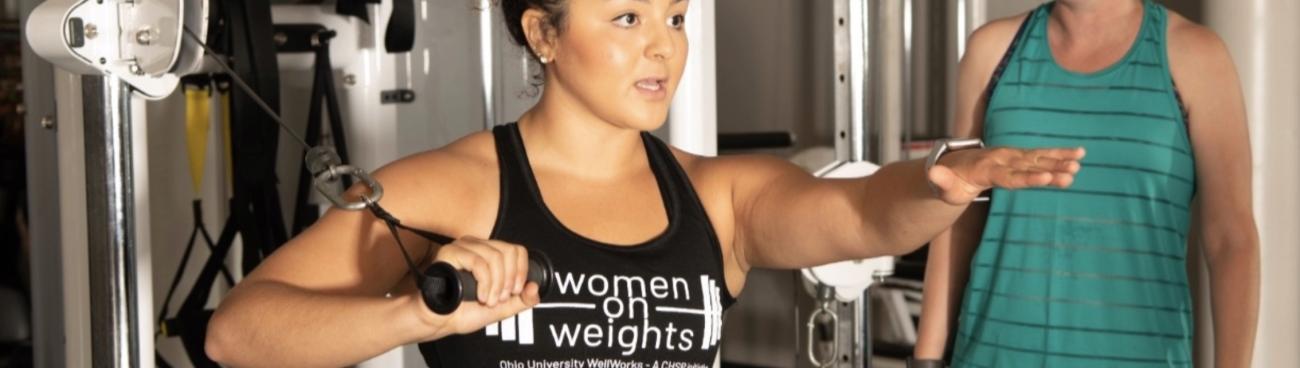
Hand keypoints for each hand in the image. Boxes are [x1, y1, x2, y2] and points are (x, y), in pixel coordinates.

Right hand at [410, 236, 540, 338]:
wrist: (438, 321)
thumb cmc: (462, 312)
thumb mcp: (500, 308)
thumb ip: (520, 300)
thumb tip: (535, 288)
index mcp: (488, 254)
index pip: (516, 250)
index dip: (521, 271)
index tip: (516, 291)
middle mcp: (476, 246)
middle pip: (508, 251)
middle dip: (509, 280)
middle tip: (501, 298)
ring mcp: (462, 247)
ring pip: (495, 257)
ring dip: (496, 284)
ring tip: (488, 300)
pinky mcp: (450, 253)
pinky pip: (479, 262)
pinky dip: (485, 282)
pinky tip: (480, 296)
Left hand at [928, 147, 1085, 204]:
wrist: (955, 165)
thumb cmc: (951, 182)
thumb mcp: (942, 185)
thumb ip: (940, 180)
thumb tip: (931, 172)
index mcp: (986, 169)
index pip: (1008, 176)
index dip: (1026, 177)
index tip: (1045, 177)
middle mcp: (1002, 159)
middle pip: (1028, 166)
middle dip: (1050, 169)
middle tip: (1071, 172)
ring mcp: (1012, 156)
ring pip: (1038, 159)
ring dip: (1059, 161)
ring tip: (1079, 165)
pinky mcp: (1020, 157)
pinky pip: (1041, 155)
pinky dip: (1059, 153)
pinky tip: (1079, 154)